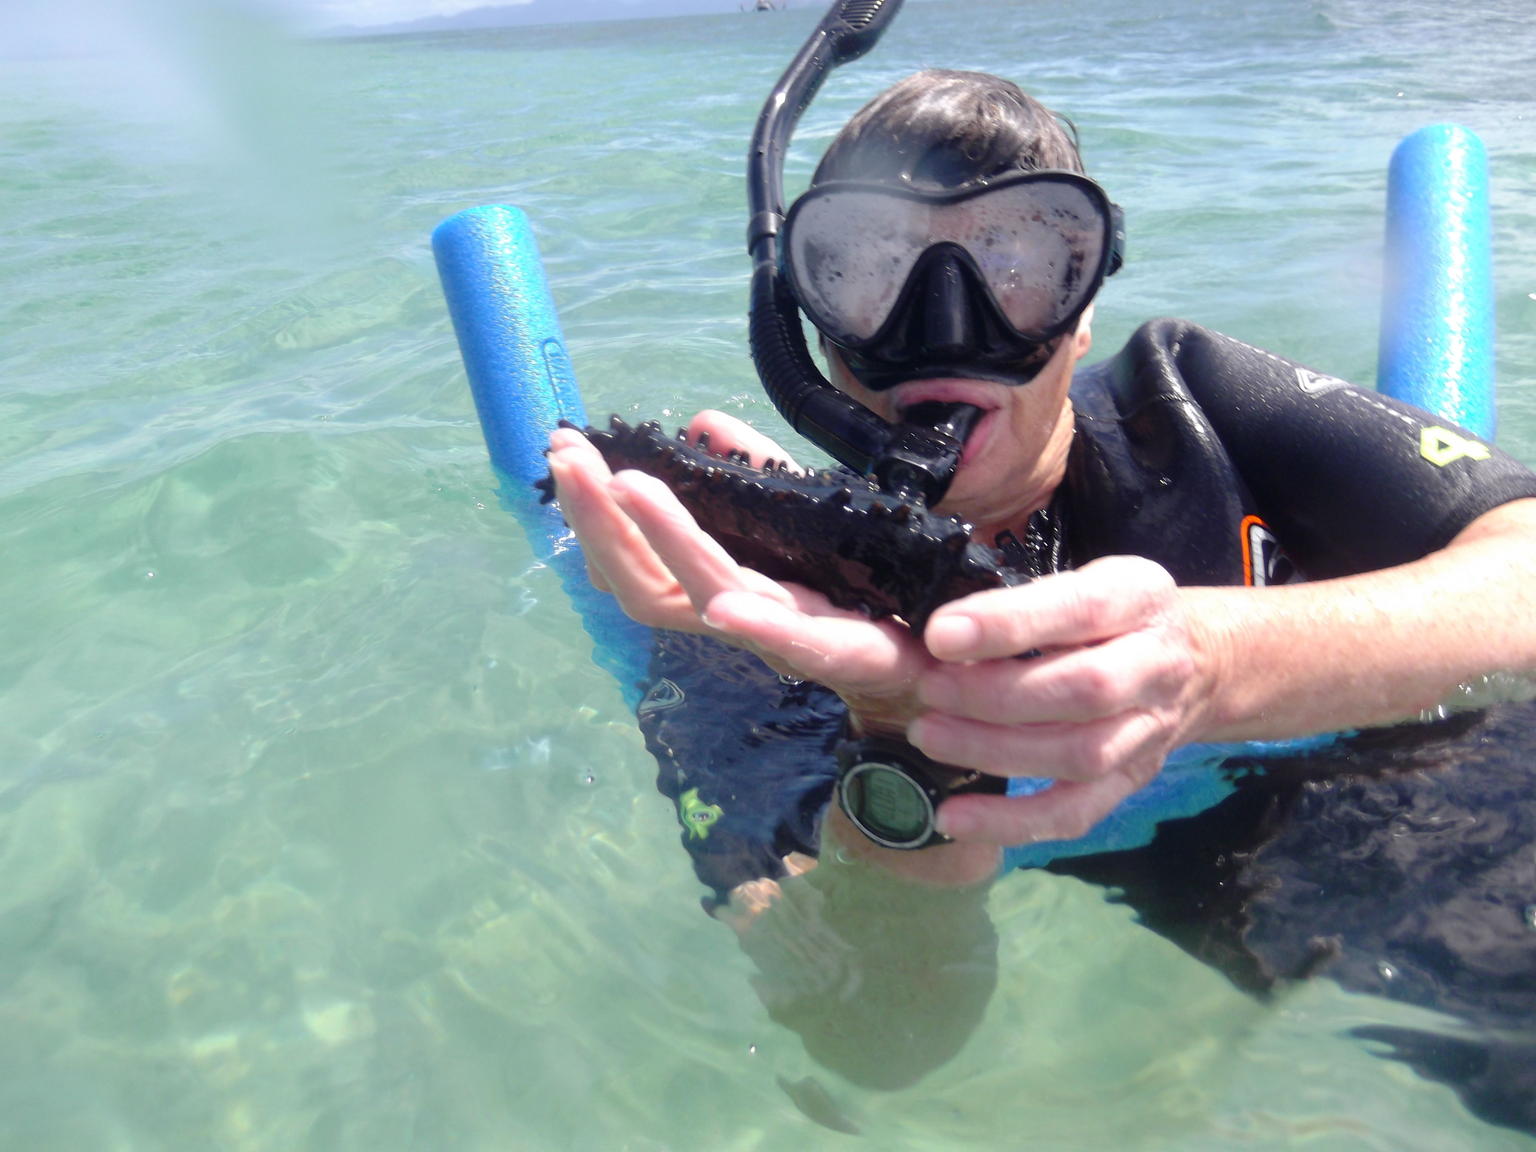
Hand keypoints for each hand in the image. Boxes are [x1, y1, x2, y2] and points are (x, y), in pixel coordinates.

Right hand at [546, 410, 932, 729]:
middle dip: (601, 522)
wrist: (957, 649)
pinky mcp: (851, 653)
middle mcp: (743, 618)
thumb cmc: (876, 585)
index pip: (639, 561)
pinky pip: (797, 641)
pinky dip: (755, 624)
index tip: (564, 453)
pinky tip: (722, 601)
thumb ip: (758, 472)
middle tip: (566, 459)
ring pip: (706, 602)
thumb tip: (702, 421)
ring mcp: (789, 638)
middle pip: (647, 585)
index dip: (596, 515)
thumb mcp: (810, 512)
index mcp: (728, 586)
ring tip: (626, 486)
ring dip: (660, 544)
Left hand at [909, 556, 1213, 845]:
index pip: (1081, 608)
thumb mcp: (1085, 579)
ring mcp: (1148, 731)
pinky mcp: (1131, 781)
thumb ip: (1025, 599)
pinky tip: (952, 816)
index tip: (941, 633)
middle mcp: (1156, 666)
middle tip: (928, 688)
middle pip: (1085, 689)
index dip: (1009, 623)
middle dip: (995, 694)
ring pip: (1079, 755)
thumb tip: (938, 630)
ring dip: (995, 751)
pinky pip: (1074, 813)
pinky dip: (1010, 821)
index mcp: (1139, 598)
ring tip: (929, 735)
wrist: (1203, 662)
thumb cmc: (1115, 614)